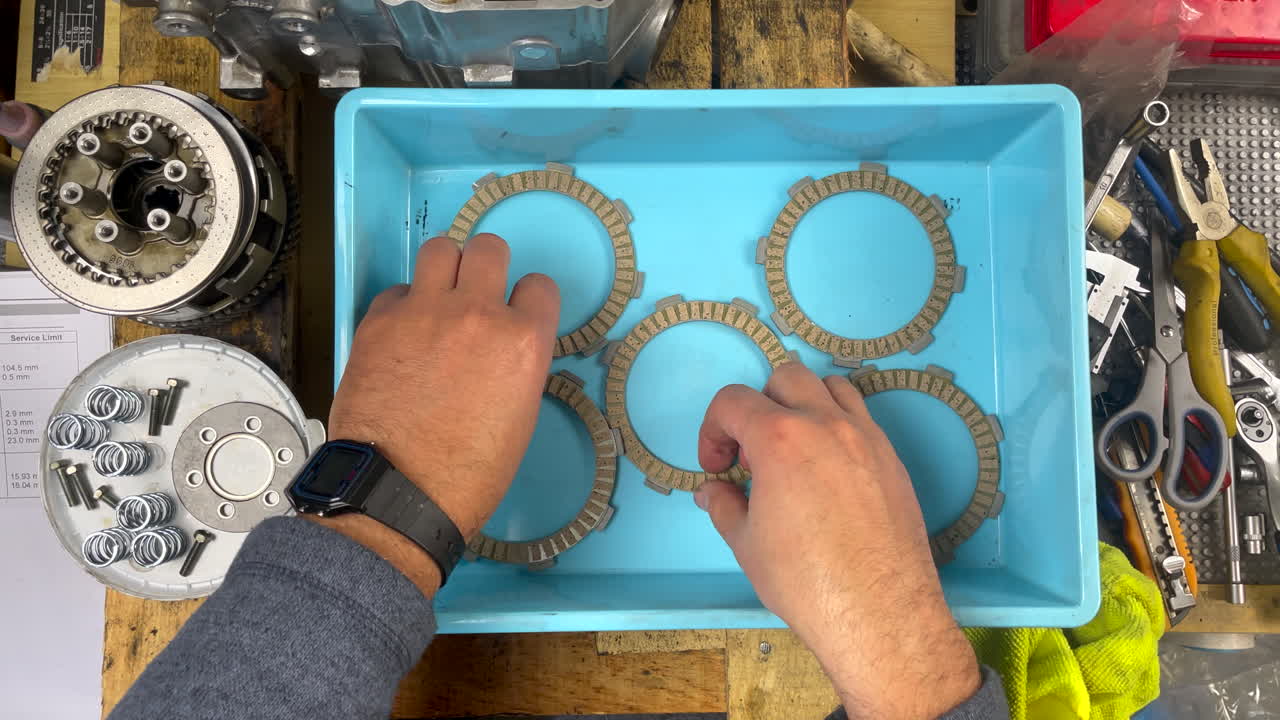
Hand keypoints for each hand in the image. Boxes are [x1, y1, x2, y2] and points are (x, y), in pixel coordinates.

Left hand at [320, 234, 558, 595]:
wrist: (399, 493)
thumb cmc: (468, 474)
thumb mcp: (520, 416)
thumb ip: (516, 364)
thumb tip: (501, 347)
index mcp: (523, 342)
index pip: (539, 285)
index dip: (528, 299)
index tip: (517, 312)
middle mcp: (478, 315)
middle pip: (489, 249)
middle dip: (487, 267)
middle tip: (477, 292)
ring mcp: (424, 313)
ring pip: (441, 248)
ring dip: (445, 268)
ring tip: (439, 295)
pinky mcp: (379, 322)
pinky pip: (397, 289)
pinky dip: (404, 304)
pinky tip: (404, 332)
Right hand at [694, 362, 979, 718]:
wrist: (879, 614)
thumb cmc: (808, 583)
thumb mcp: (747, 544)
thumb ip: (725, 504)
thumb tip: (715, 492)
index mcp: (780, 439)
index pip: (733, 400)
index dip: (713, 430)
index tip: (717, 465)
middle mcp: (826, 424)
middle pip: (785, 378)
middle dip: (758, 406)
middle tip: (752, 453)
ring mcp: (866, 437)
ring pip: (830, 386)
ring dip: (803, 405)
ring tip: (794, 450)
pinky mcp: (891, 459)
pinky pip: (861, 417)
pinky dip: (838, 425)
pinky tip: (829, 470)